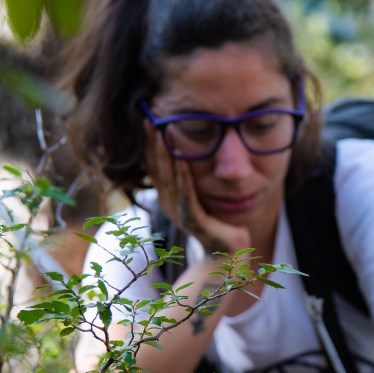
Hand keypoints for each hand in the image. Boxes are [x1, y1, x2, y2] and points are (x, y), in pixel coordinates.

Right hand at [144, 121, 250, 253]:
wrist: (226, 252)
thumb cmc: (215, 222)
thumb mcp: (198, 196)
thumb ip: (190, 179)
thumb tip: (186, 153)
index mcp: (168, 197)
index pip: (154, 166)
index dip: (149, 144)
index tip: (147, 120)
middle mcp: (168, 204)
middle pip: (156, 168)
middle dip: (152, 143)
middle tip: (148, 118)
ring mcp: (179, 212)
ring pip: (168, 178)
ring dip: (165, 154)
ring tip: (161, 132)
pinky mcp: (193, 219)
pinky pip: (186, 192)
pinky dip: (183, 175)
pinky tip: (181, 159)